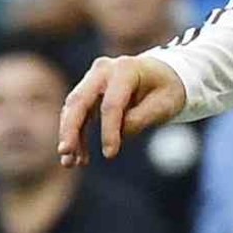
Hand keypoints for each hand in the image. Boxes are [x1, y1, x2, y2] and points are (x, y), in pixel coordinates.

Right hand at [58, 53, 186, 165]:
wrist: (164, 73)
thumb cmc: (167, 89)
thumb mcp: (165, 104)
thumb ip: (141, 118)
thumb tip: (119, 135)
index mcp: (125, 70)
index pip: (111, 104)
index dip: (109, 131)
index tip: (110, 155)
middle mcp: (103, 71)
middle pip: (79, 101)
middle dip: (70, 129)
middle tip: (65, 153)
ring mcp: (92, 80)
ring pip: (73, 109)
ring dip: (69, 136)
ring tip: (70, 163)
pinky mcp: (89, 93)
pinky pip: (77, 115)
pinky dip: (76, 135)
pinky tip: (77, 157)